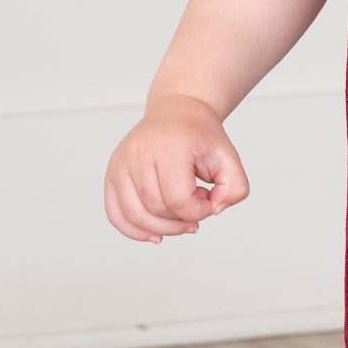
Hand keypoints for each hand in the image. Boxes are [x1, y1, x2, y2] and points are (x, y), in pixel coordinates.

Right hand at [104, 95, 249, 244]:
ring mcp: (120, 164)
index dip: (199, 210)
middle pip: (157, 210)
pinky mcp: (112, 174)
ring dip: (162, 228)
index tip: (208, 199)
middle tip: (196, 201)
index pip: (178, 199)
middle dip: (182, 217)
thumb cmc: (200, 136)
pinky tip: (156, 234)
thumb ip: (236, 188)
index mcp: (168, 148)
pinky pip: (116, 215)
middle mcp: (138, 154)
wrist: (176, 113)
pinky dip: (134, 230)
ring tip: (181, 216)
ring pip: (135, 216)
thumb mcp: (228, 157)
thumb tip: (214, 210)